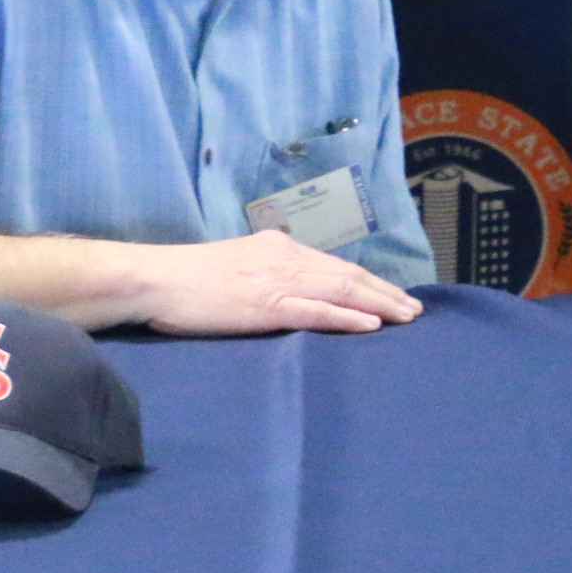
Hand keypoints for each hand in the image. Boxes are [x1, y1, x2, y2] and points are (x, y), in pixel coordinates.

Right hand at [131, 229, 423, 335]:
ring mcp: (278, 282)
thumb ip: (265, 271)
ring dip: (378, 305)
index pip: (334, 264)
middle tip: (413, 309)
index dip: (367, 280)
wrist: (157, 279)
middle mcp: (286, 258)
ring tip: (405, 317)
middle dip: (384, 292)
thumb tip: (288, 285)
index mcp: (278, 247)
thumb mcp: (237, 264)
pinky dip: (346, 318)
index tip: (392, 294)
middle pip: (347, 275)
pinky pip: (316, 312)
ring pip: (341, 291)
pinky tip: (370, 325)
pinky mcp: (267, 305)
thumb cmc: (187, 278)